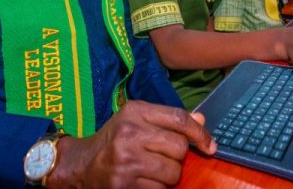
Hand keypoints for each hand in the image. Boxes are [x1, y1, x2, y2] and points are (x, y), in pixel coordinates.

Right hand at [48, 101, 215, 187]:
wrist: (83, 164)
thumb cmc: (115, 140)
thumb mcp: (137, 121)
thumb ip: (168, 121)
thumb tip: (201, 121)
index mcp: (135, 111)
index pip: (179, 118)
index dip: (200, 133)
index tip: (210, 146)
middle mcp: (130, 132)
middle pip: (179, 148)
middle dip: (178, 158)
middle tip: (163, 158)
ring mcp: (126, 159)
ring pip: (173, 172)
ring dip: (169, 176)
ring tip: (152, 171)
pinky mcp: (124, 183)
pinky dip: (158, 188)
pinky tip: (144, 181)